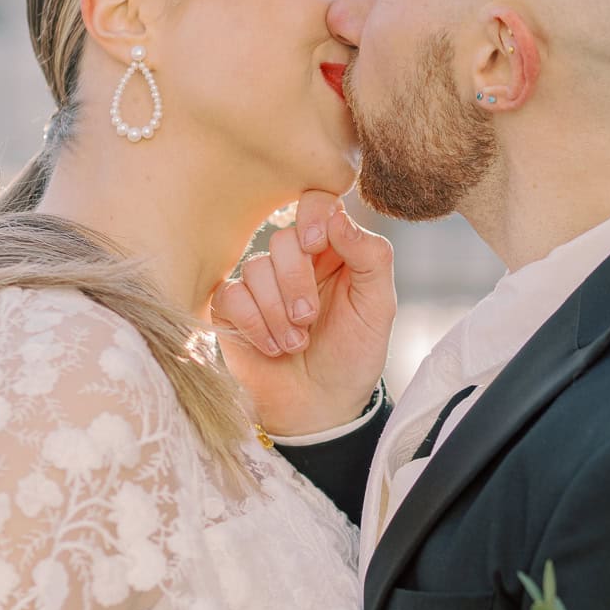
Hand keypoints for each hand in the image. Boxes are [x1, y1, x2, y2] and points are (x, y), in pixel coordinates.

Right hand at [211, 191, 395, 436]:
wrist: (322, 407)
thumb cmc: (354, 355)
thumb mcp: (377, 307)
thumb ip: (370, 256)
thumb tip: (337, 216)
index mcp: (333, 250)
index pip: (316, 202)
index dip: (312, 218)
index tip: (318, 247)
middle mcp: (296, 260)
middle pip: (282, 239)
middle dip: (297, 283)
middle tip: (310, 320)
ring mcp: (261, 284)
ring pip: (255, 268)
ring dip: (278, 313)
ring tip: (296, 344)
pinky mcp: (233, 309)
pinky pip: (231, 296)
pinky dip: (255, 324)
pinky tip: (272, 348)